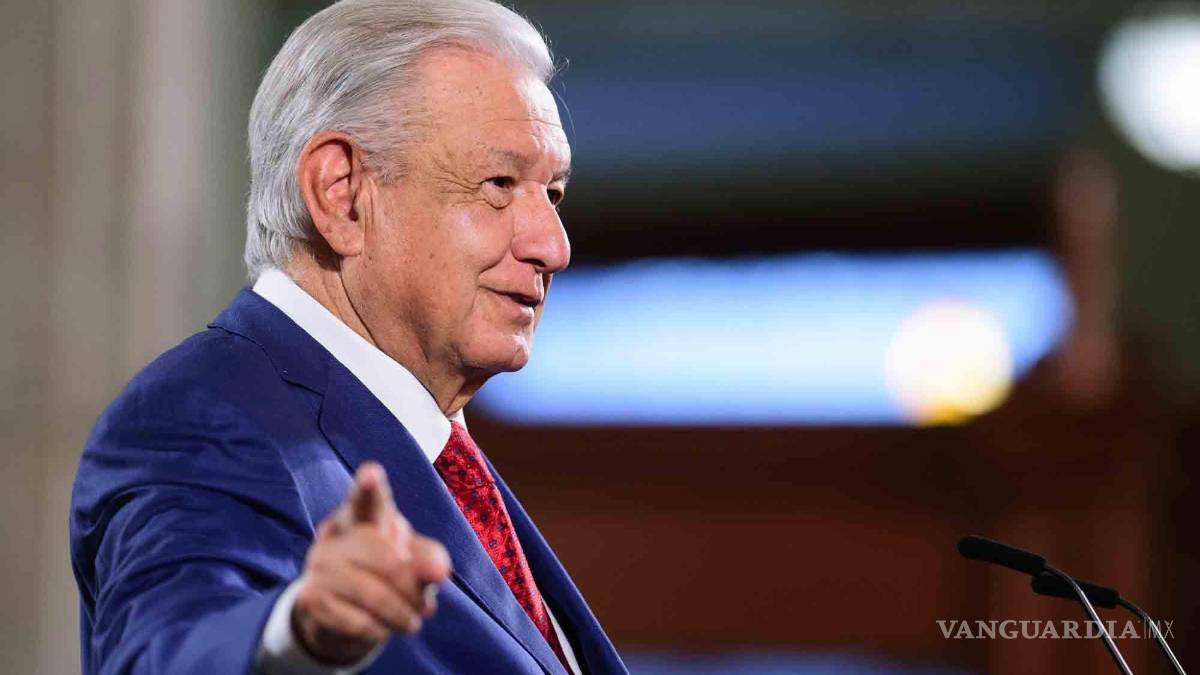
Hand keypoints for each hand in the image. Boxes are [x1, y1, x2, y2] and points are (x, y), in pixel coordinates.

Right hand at [292, 461, 451, 664]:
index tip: (372, 474)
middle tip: (429, 608)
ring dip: (401, 616)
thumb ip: (429, 558)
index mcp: (363, 514)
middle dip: (413, 588)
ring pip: (373, 594)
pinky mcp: (310, 597)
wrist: (340, 611)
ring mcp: (319, 564)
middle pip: (388, 559)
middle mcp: (336, 533)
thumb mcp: (411, 560)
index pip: (367, 499)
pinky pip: (356, 620)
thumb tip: (439, 572)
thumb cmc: (384, 572)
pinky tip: (383, 629)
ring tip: (413, 623)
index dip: (370, 488)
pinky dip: (379, 630)